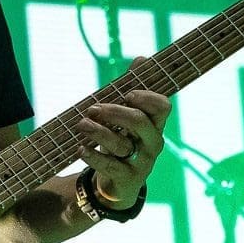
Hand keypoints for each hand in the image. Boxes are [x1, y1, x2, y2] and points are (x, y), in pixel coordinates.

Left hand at [76, 88, 170, 207]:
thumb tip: (141, 58)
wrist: (118, 184)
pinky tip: (80, 149)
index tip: (127, 93)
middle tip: (93, 108)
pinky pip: (110, 166)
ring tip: (81, 124)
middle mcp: (153, 143)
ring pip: (121, 144)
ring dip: (98, 131)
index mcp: (155, 125)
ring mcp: (142, 163)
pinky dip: (93, 156)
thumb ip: (133, 91)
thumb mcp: (127, 119)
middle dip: (115, 111)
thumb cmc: (122, 142)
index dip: (146, 97)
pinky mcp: (127, 180)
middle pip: (139, 121)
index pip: (162, 106)